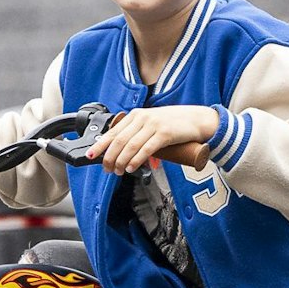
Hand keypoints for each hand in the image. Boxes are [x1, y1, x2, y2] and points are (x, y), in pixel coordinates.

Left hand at [95, 105, 221, 174]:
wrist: (199, 120)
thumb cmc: (176, 125)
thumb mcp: (153, 127)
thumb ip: (141, 138)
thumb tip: (132, 159)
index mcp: (136, 115)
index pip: (113, 132)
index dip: (100, 145)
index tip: (90, 156)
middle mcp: (142, 118)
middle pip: (118, 140)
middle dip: (109, 157)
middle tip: (108, 169)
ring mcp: (153, 124)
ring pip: (130, 146)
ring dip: (121, 161)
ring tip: (118, 172)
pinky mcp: (164, 133)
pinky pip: (145, 149)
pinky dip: (136, 160)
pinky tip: (131, 168)